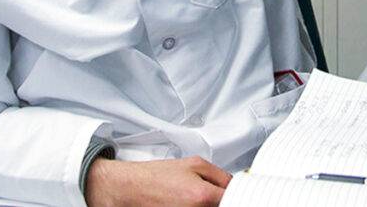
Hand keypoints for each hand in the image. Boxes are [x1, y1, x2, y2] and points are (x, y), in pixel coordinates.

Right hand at [85, 156, 231, 206]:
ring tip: (192, 198)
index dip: (236, 196)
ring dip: (207, 206)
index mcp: (202, 196)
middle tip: (209, 195)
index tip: (235, 194)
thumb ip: (220, 175)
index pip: (233, 200)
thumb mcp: (195, 164)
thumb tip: (235, 185)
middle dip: (220, 201)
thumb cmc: (157, 176)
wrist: (131, 188)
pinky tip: (186, 204)